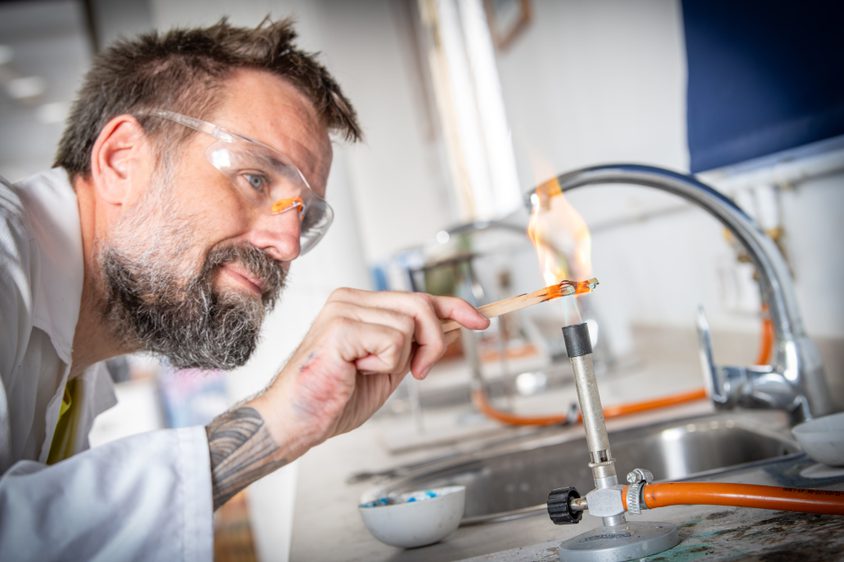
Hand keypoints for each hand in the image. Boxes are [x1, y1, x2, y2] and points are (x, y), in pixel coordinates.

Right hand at [255, 288, 486, 447]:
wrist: (297, 422)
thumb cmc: (334, 398)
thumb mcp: (388, 367)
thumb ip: (413, 344)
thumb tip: (450, 327)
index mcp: (360, 304)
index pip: (417, 297)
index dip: (454, 306)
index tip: (481, 321)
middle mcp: (350, 298)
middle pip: (420, 304)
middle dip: (434, 341)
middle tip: (420, 372)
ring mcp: (343, 308)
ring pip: (409, 324)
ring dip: (399, 360)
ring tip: (365, 372)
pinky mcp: (340, 326)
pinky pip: (393, 340)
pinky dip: (384, 364)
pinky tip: (355, 372)